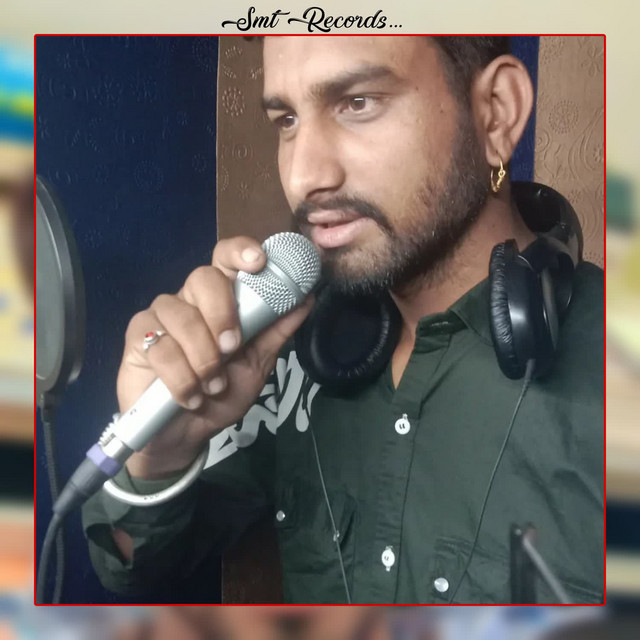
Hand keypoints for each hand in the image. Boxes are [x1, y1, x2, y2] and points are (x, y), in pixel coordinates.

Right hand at [117, 236, 313, 477]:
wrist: (187, 433)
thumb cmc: (222, 393)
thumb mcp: (257, 364)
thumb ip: (276, 331)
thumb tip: (306, 299)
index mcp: (222, 298)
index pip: (226, 256)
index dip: (240, 251)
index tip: (258, 263)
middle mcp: (191, 299)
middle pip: (203, 277)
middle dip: (222, 313)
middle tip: (232, 348)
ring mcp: (161, 315)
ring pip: (181, 315)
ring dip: (203, 357)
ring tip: (212, 387)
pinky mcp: (139, 337)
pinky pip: (160, 345)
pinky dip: (181, 377)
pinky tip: (190, 397)